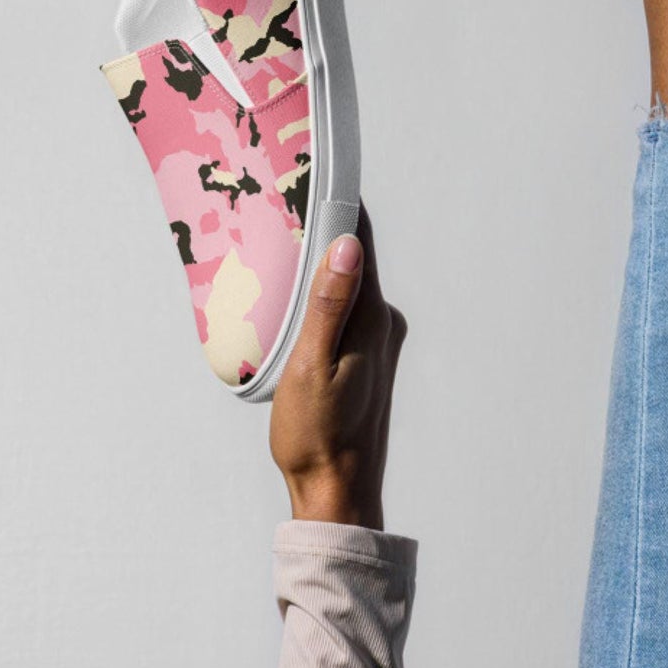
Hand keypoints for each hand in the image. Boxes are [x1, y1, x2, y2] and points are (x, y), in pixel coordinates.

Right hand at [269, 208, 404, 530]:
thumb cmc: (318, 436)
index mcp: (373, 318)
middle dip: (324, 228)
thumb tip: (349, 245)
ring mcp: (379, 342)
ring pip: (349, 286)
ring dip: (322, 263)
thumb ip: (329, 305)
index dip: (339, 204)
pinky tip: (297, 297)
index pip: (361, 242)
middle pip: (355, 259)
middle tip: (284, 200)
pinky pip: (346, 310)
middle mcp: (384, 323)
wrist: (339, 494)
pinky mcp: (369, 360)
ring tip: (282, 240)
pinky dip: (324, 294)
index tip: (311, 172)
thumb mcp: (311, 367)